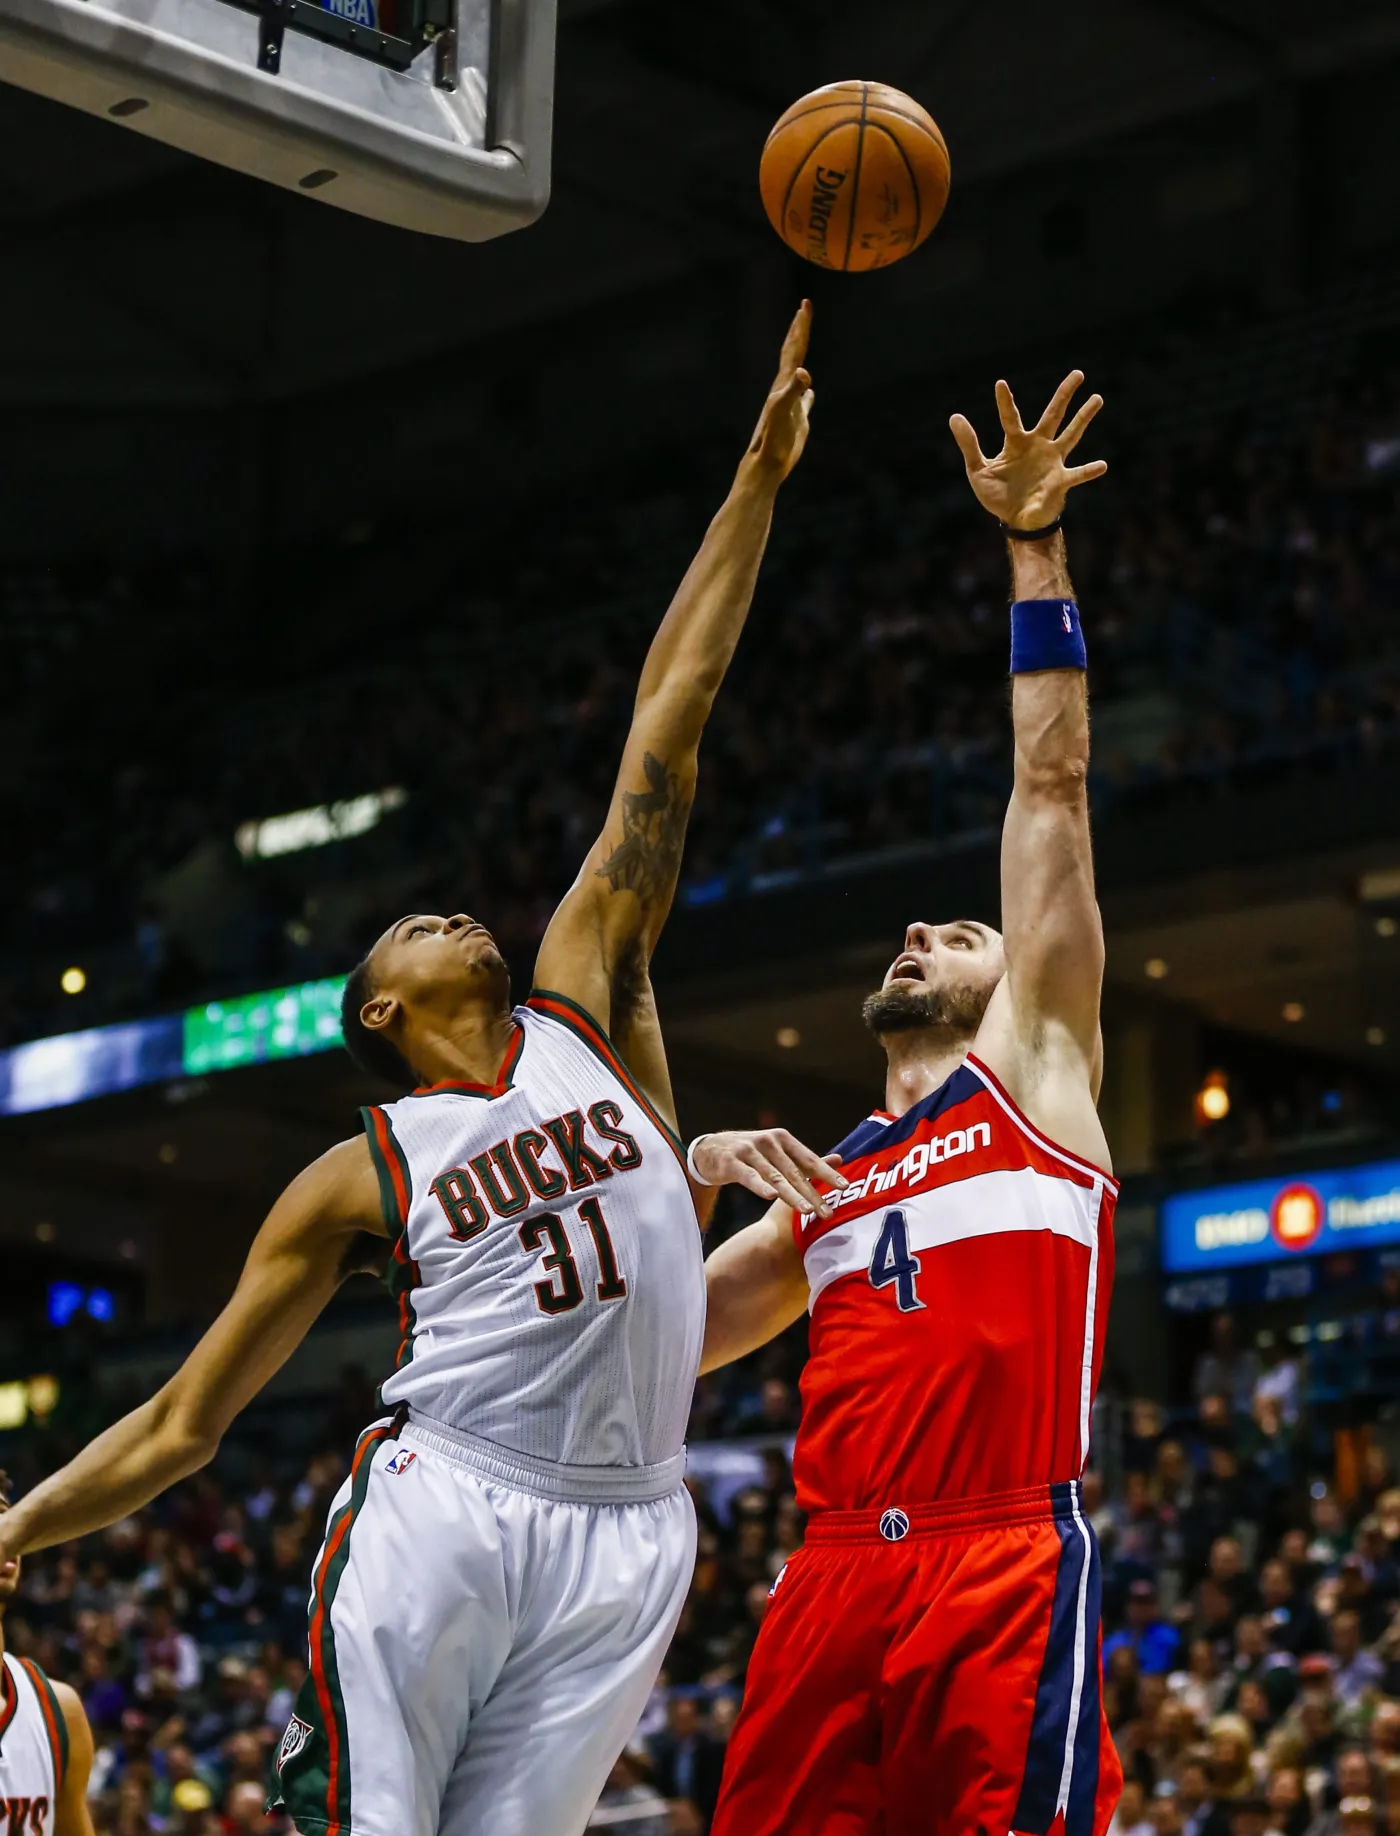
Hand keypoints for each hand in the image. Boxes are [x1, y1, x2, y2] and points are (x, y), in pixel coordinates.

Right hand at [692, 1127, 846, 1215]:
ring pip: (775, 1177)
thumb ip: (805, 1159)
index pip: (808, 1159)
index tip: (844, 1187)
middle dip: (812, 1193)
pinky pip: (748, 1176)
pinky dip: (760, 1186)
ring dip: (792, 1195)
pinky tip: (771, 1196)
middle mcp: (768, 1142)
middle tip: (828, 1212)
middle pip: (794, 1172)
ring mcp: (749, 1150)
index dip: (826, 1173)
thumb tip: (839, 1159)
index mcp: (783, 1139)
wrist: (709, 1149)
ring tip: (807, 1211)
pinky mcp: (731, 1161)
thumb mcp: (778, 1152)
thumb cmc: (750, 1153)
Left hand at [746, 301, 814, 481]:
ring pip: (797, 372)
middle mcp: (785, 389)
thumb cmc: (772, 440)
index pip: (794, 349)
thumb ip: (794, 394)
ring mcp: (791, 403)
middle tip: (805, 307)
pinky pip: (804, 399)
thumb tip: (806, 375)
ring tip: (804, 339)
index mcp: (783, 384)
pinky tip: (810, 390)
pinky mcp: (796, 420)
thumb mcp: (784, 414)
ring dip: (801, 353)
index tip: (805, 304)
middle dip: (799, 329)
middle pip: (793, 353)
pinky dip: (808, 390)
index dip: (801, 327)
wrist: (766, 464)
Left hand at [949, 370, 1105, 529]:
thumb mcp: (977, 470)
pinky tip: (1102, 465)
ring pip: (1071, 434)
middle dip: (1064, 394)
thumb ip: (969, 444)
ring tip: (1097, 398)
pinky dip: (1089, 471)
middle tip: (1077, 373)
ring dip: (1084, 417)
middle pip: (1053, 415)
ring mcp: (1052, 461)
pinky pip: (1078, 474)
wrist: (1015, 521)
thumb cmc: (997, 494)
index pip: (1011, 417)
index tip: (1000, 383)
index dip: (1005, 402)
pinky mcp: (1061, 481)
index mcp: (1016, 443)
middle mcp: (1038, 446)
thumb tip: (954, 416)